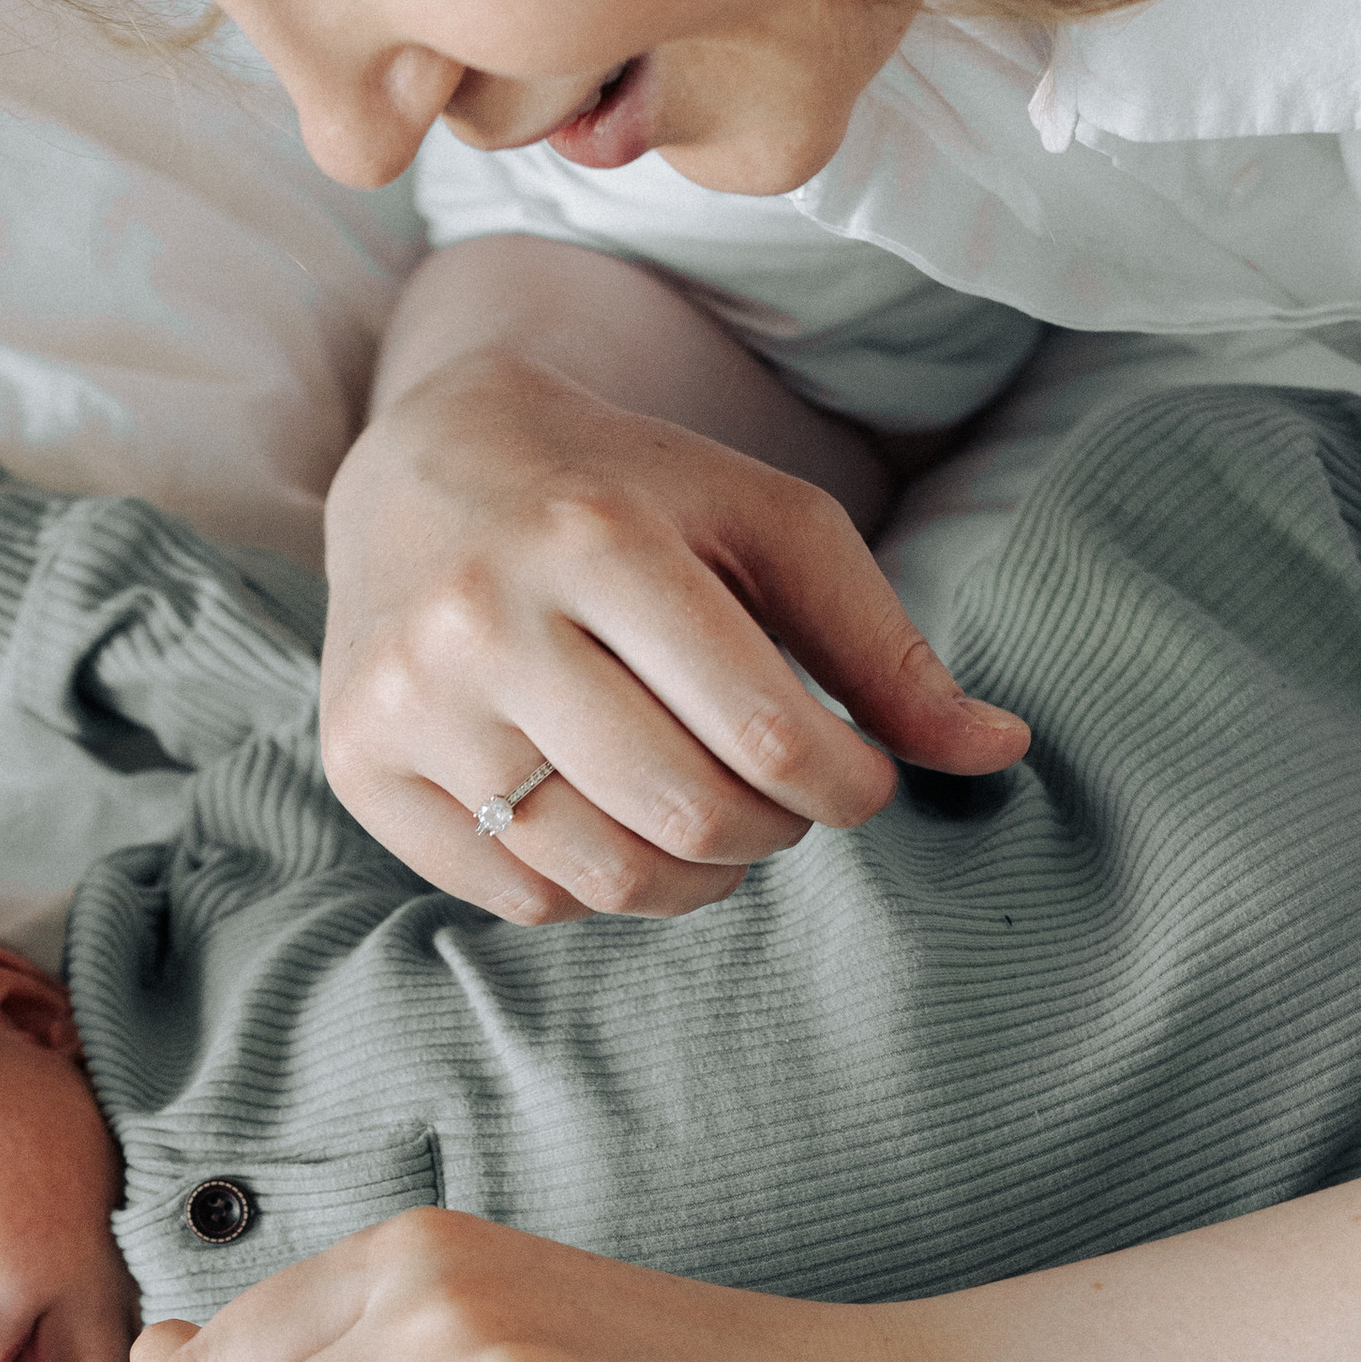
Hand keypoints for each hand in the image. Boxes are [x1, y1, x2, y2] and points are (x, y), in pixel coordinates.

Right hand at [319, 350, 1025, 923]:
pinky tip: (611, 823)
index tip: (860, 779)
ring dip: (695, 882)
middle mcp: (484, 619)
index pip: (763, 731)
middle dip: (772, 836)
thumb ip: (883, 641)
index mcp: (599, 538)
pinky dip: (594, 890)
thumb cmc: (627, 494)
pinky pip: (517, 898)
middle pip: (685, 815)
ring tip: (715, 833)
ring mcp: (409, 700)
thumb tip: (999, 754)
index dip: (846, 786)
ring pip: (601, 877)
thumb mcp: (765, 524)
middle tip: (782, 804)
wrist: (423, 463)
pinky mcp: (360, 763)